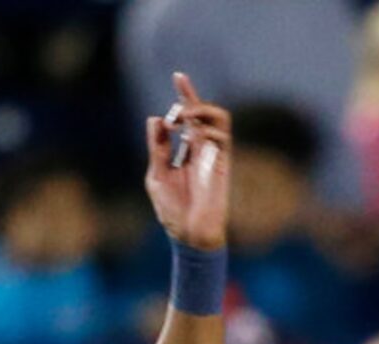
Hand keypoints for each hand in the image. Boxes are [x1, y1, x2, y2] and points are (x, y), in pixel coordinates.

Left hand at [146, 72, 230, 250]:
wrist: (190, 233)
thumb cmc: (173, 210)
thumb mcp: (157, 176)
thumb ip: (157, 148)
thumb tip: (154, 118)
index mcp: (184, 151)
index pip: (186, 118)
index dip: (185, 96)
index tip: (178, 75)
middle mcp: (200, 148)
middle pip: (203, 112)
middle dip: (190, 101)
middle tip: (175, 112)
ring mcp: (213, 154)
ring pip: (218, 118)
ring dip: (202, 111)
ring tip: (186, 117)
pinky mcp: (223, 162)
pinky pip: (223, 135)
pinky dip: (209, 130)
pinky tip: (196, 137)